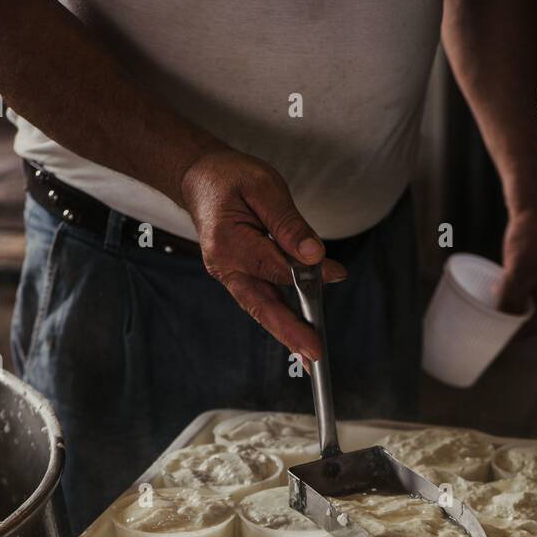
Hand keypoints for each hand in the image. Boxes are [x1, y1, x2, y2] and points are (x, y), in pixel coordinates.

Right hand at [180, 147, 346, 360]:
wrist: (201, 179)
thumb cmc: (231, 179)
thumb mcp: (264, 187)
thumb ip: (289, 224)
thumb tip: (314, 255)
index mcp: (229, 242)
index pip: (276, 265)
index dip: (307, 274)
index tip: (335, 274)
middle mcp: (225, 266)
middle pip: (262, 305)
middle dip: (291, 332)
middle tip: (314, 355)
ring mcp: (229, 276)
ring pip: (262, 310)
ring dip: (287, 334)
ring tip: (310, 358)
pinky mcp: (237, 279)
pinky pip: (260, 302)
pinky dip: (280, 319)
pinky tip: (298, 335)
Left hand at [497, 206, 536, 333]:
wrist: (534, 201)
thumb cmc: (529, 235)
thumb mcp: (517, 272)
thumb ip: (511, 300)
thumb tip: (503, 324)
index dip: (528, 331)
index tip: (510, 338)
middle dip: (530, 323)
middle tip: (509, 332)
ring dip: (528, 309)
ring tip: (507, 315)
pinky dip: (529, 295)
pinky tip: (511, 295)